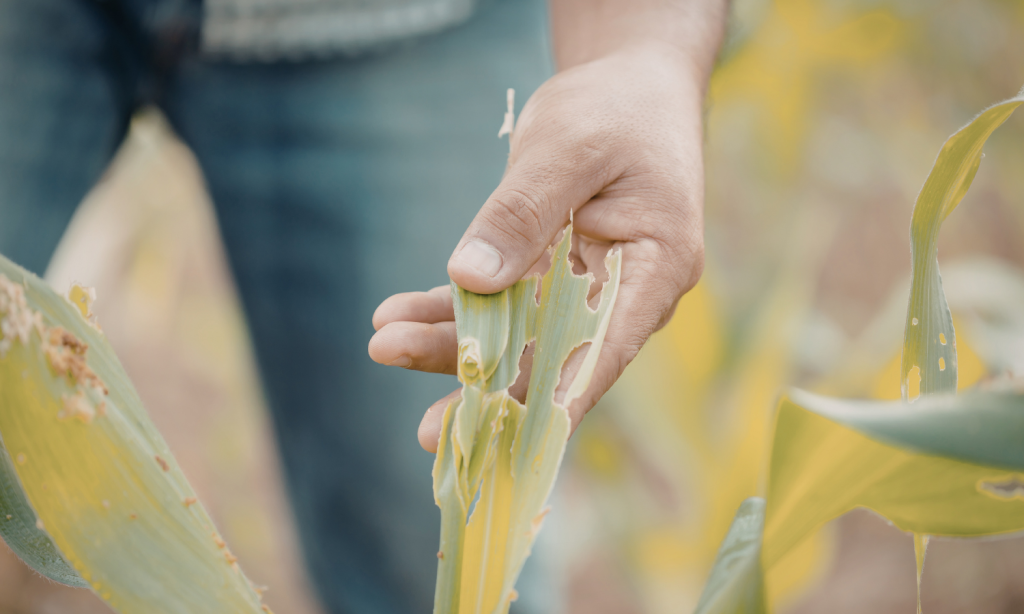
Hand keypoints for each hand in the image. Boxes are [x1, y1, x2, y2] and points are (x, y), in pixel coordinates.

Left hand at [370, 43, 707, 451]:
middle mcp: (623, 293)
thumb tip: (468, 277)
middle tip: (424, 431)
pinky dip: (448, 307)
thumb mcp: (569, 149)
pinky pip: (496, 301)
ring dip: (451, 342)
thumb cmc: (616, 109)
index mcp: (654, 269)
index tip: (499, 438)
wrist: (627, 84)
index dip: (552, 400)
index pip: (602, 351)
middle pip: (552, 356)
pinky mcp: (547, 272)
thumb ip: (522, 213)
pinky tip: (396, 313)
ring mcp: (583, 287)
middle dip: (484, 383)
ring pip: (514, 332)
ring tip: (384, 341)